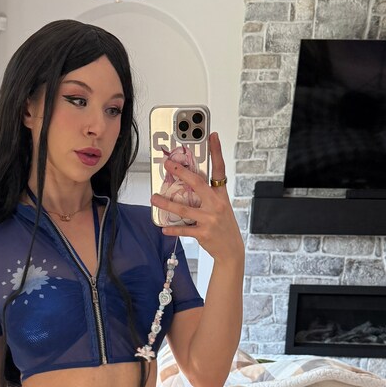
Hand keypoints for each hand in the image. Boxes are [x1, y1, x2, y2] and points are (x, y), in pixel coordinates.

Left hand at [151, 132, 242, 263]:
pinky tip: (163, 227)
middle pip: (197, 184)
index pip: (220, 170)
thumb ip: (207, 196)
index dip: (217, 152)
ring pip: (183, 208)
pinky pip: (183, 229)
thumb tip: (187, 184)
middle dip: (181, 172)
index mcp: (221, 195)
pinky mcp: (203, 233)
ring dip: (166, 203)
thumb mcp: (221, 207)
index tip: (213, 136)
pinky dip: (172, 229)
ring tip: (154, 198)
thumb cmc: (223, 226)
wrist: (231, 250)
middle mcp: (216, 205)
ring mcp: (209, 219)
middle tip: (167, 165)